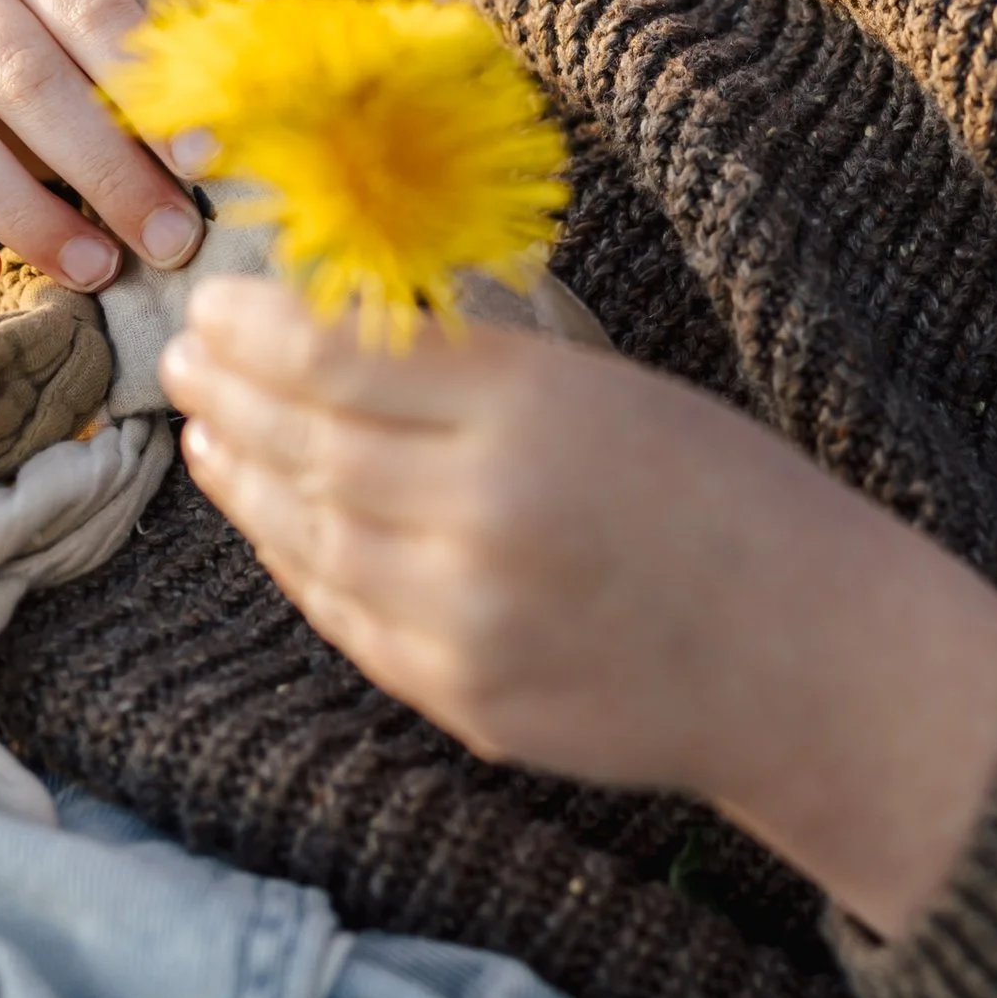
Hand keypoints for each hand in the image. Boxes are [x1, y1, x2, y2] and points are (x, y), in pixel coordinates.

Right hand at [0, 0, 205, 295]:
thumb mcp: (92, 47)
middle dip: (103, 168)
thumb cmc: (32, 68)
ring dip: (21, 211)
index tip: (203, 163)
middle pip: (22, 77)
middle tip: (166, 242)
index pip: (93, 10)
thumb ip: (168, 60)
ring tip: (92, 269)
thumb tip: (268, 46)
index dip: (149, 87)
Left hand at [162, 278, 996, 940]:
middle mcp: (482, 518)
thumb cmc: (734, 497)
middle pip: (305, 443)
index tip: (218, 297)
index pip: (340, 358)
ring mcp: (464, 623)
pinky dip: (293, 559)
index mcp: (534, 413)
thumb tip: (349, 324)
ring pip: (306, 535)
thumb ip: (486, 368)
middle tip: (183, 354)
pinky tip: (270, 518)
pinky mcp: (460, 700)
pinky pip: (344, 616)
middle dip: (229, 393)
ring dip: (242, 477)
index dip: (258, 327)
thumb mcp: (618, 390)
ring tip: (205, 431)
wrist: (813, 662)